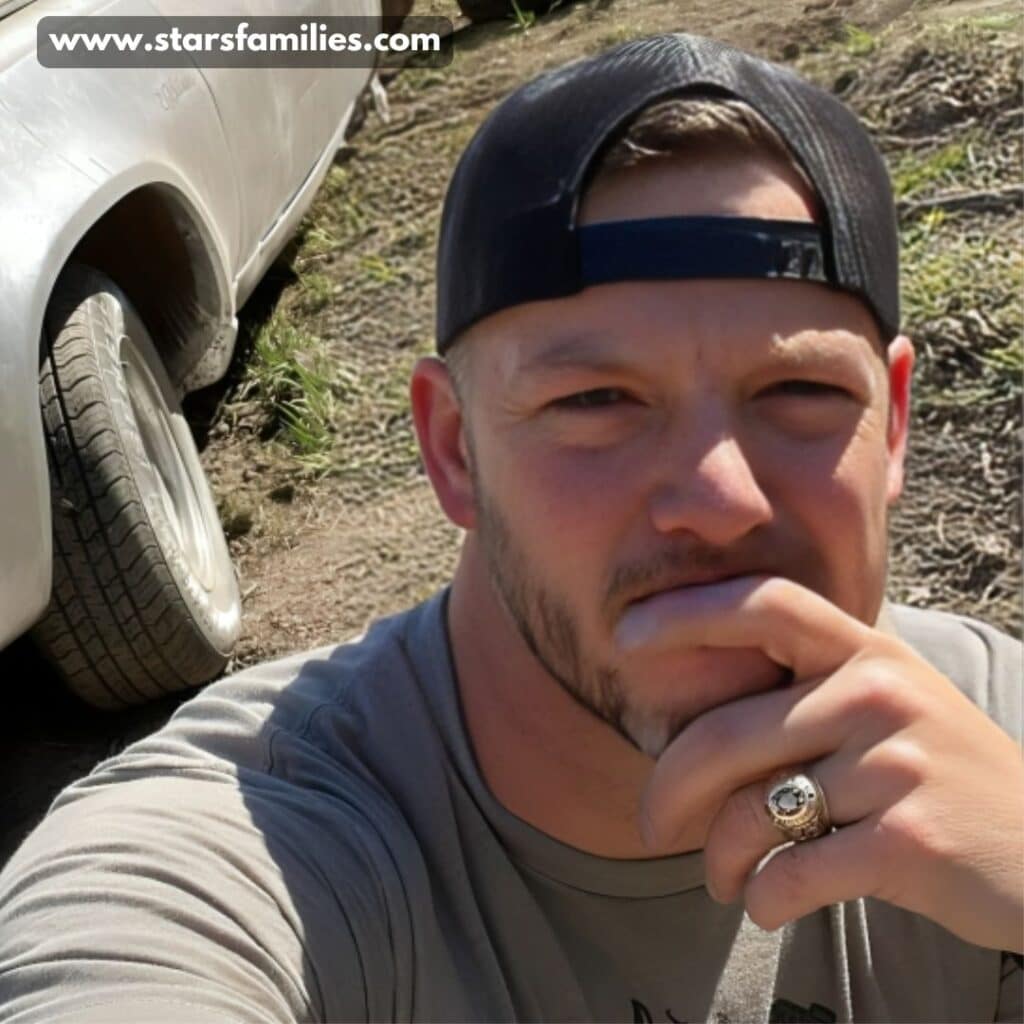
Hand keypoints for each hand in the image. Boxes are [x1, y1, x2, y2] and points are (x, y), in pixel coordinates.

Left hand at [616, 576, 1023, 951]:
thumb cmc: (939, 778)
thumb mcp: (884, 710)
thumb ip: (804, 695)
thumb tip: (686, 722)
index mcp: (867, 652)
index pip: (764, 604)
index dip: (685, 612)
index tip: (622, 636)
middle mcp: (879, 693)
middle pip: (726, 733)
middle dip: (666, 789)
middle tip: (649, 826)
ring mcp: (896, 764)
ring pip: (749, 812)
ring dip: (716, 860)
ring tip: (721, 879)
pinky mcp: (906, 839)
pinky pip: (789, 872)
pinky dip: (761, 899)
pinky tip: (764, 904)